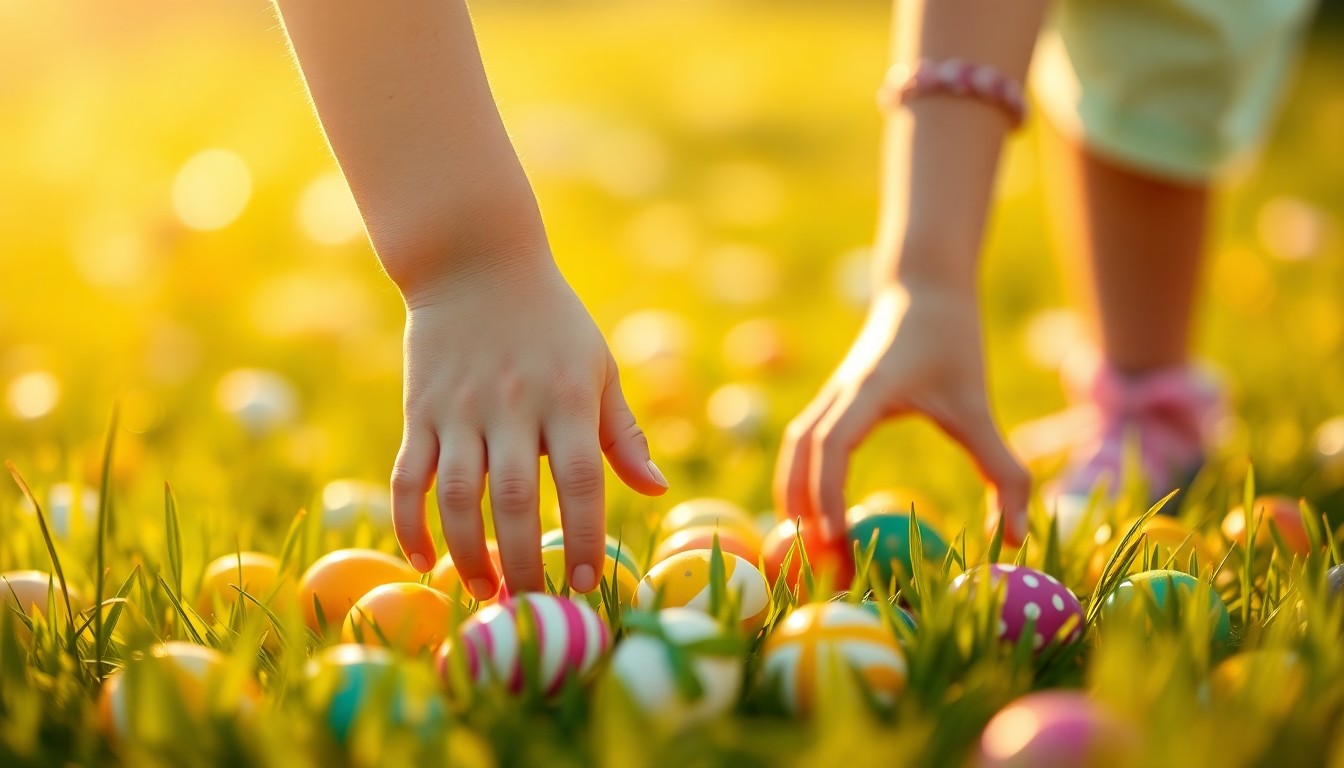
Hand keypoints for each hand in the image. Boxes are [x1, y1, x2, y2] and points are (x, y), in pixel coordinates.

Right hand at [390, 255, 668, 599]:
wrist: (475, 261)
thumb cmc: (552, 322)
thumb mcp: (598, 366)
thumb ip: (623, 432)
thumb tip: (656, 490)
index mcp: (567, 398)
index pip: (580, 480)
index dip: (584, 536)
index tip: (586, 583)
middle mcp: (513, 407)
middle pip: (517, 498)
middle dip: (526, 561)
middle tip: (534, 605)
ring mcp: (459, 410)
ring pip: (458, 494)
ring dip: (467, 551)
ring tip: (484, 591)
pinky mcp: (418, 411)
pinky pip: (408, 475)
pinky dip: (410, 521)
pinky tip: (422, 558)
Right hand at [773, 281, 1029, 542]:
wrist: (923, 287)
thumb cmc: (952, 342)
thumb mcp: (977, 404)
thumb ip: (1000, 466)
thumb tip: (1016, 535)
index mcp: (871, 389)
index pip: (834, 442)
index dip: (827, 489)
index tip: (834, 536)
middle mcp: (841, 391)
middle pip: (800, 448)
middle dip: (800, 501)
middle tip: (811, 555)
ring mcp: (832, 392)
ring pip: (796, 443)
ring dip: (794, 489)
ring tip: (803, 539)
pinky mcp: (833, 396)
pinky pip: (806, 438)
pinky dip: (802, 473)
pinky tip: (815, 507)